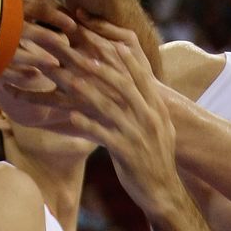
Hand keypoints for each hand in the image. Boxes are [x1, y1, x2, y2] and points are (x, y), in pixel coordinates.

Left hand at [5, 17, 178, 207]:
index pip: (138, 74)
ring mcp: (138, 134)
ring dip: (87, 92)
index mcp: (154, 107)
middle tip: (77, 53)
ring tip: (67, 80)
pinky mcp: (128, 152)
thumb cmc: (154, 158)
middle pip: (122, 84)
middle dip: (98, 66)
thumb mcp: (157, 127)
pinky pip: (104, 135)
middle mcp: (148, 116)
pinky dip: (88, 125)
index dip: (119, 55)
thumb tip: (131, 86)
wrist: (164, 191)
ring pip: (110, 107)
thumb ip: (145, 105)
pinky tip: (72, 117)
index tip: (101, 39)